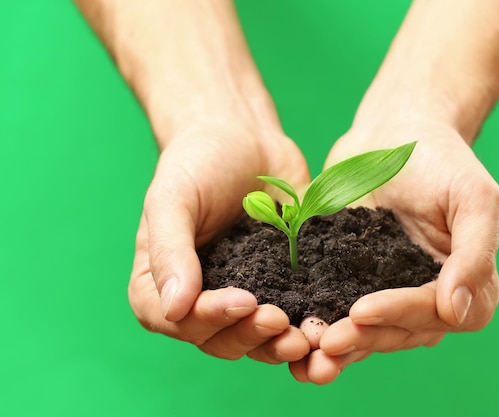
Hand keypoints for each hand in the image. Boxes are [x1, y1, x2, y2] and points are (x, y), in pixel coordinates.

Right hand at [128, 124, 311, 363]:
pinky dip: (307, 325)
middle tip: (280, 322)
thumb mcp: (172, 198)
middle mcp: (201, 299)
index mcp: (163, 284)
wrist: (243, 137)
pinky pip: (292, 315)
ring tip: (307, 337)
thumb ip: (169, 250)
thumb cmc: (197, 162)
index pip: (178, 320)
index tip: (243, 301)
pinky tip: (328, 324)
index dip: (209, 320)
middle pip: (219, 339)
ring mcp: (243, 296)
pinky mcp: (281, 287)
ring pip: (257, 339)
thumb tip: (173, 308)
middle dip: (250, 337)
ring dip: (279, 344)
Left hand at [289, 119, 498, 382]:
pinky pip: (338, 311)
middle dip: (363, 338)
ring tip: (305, 356)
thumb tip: (458, 312)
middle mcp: (429, 295)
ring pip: (368, 332)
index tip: (362, 310)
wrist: (393, 131)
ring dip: (339, 347)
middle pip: (399, 332)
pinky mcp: (353, 281)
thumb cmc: (440, 157)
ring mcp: (390, 291)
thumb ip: (474, 254)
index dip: (400, 315)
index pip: (436, 313)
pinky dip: (319, 327)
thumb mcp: (472, 197)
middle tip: (325, 341)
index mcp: (466, 281)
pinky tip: (293, 340)